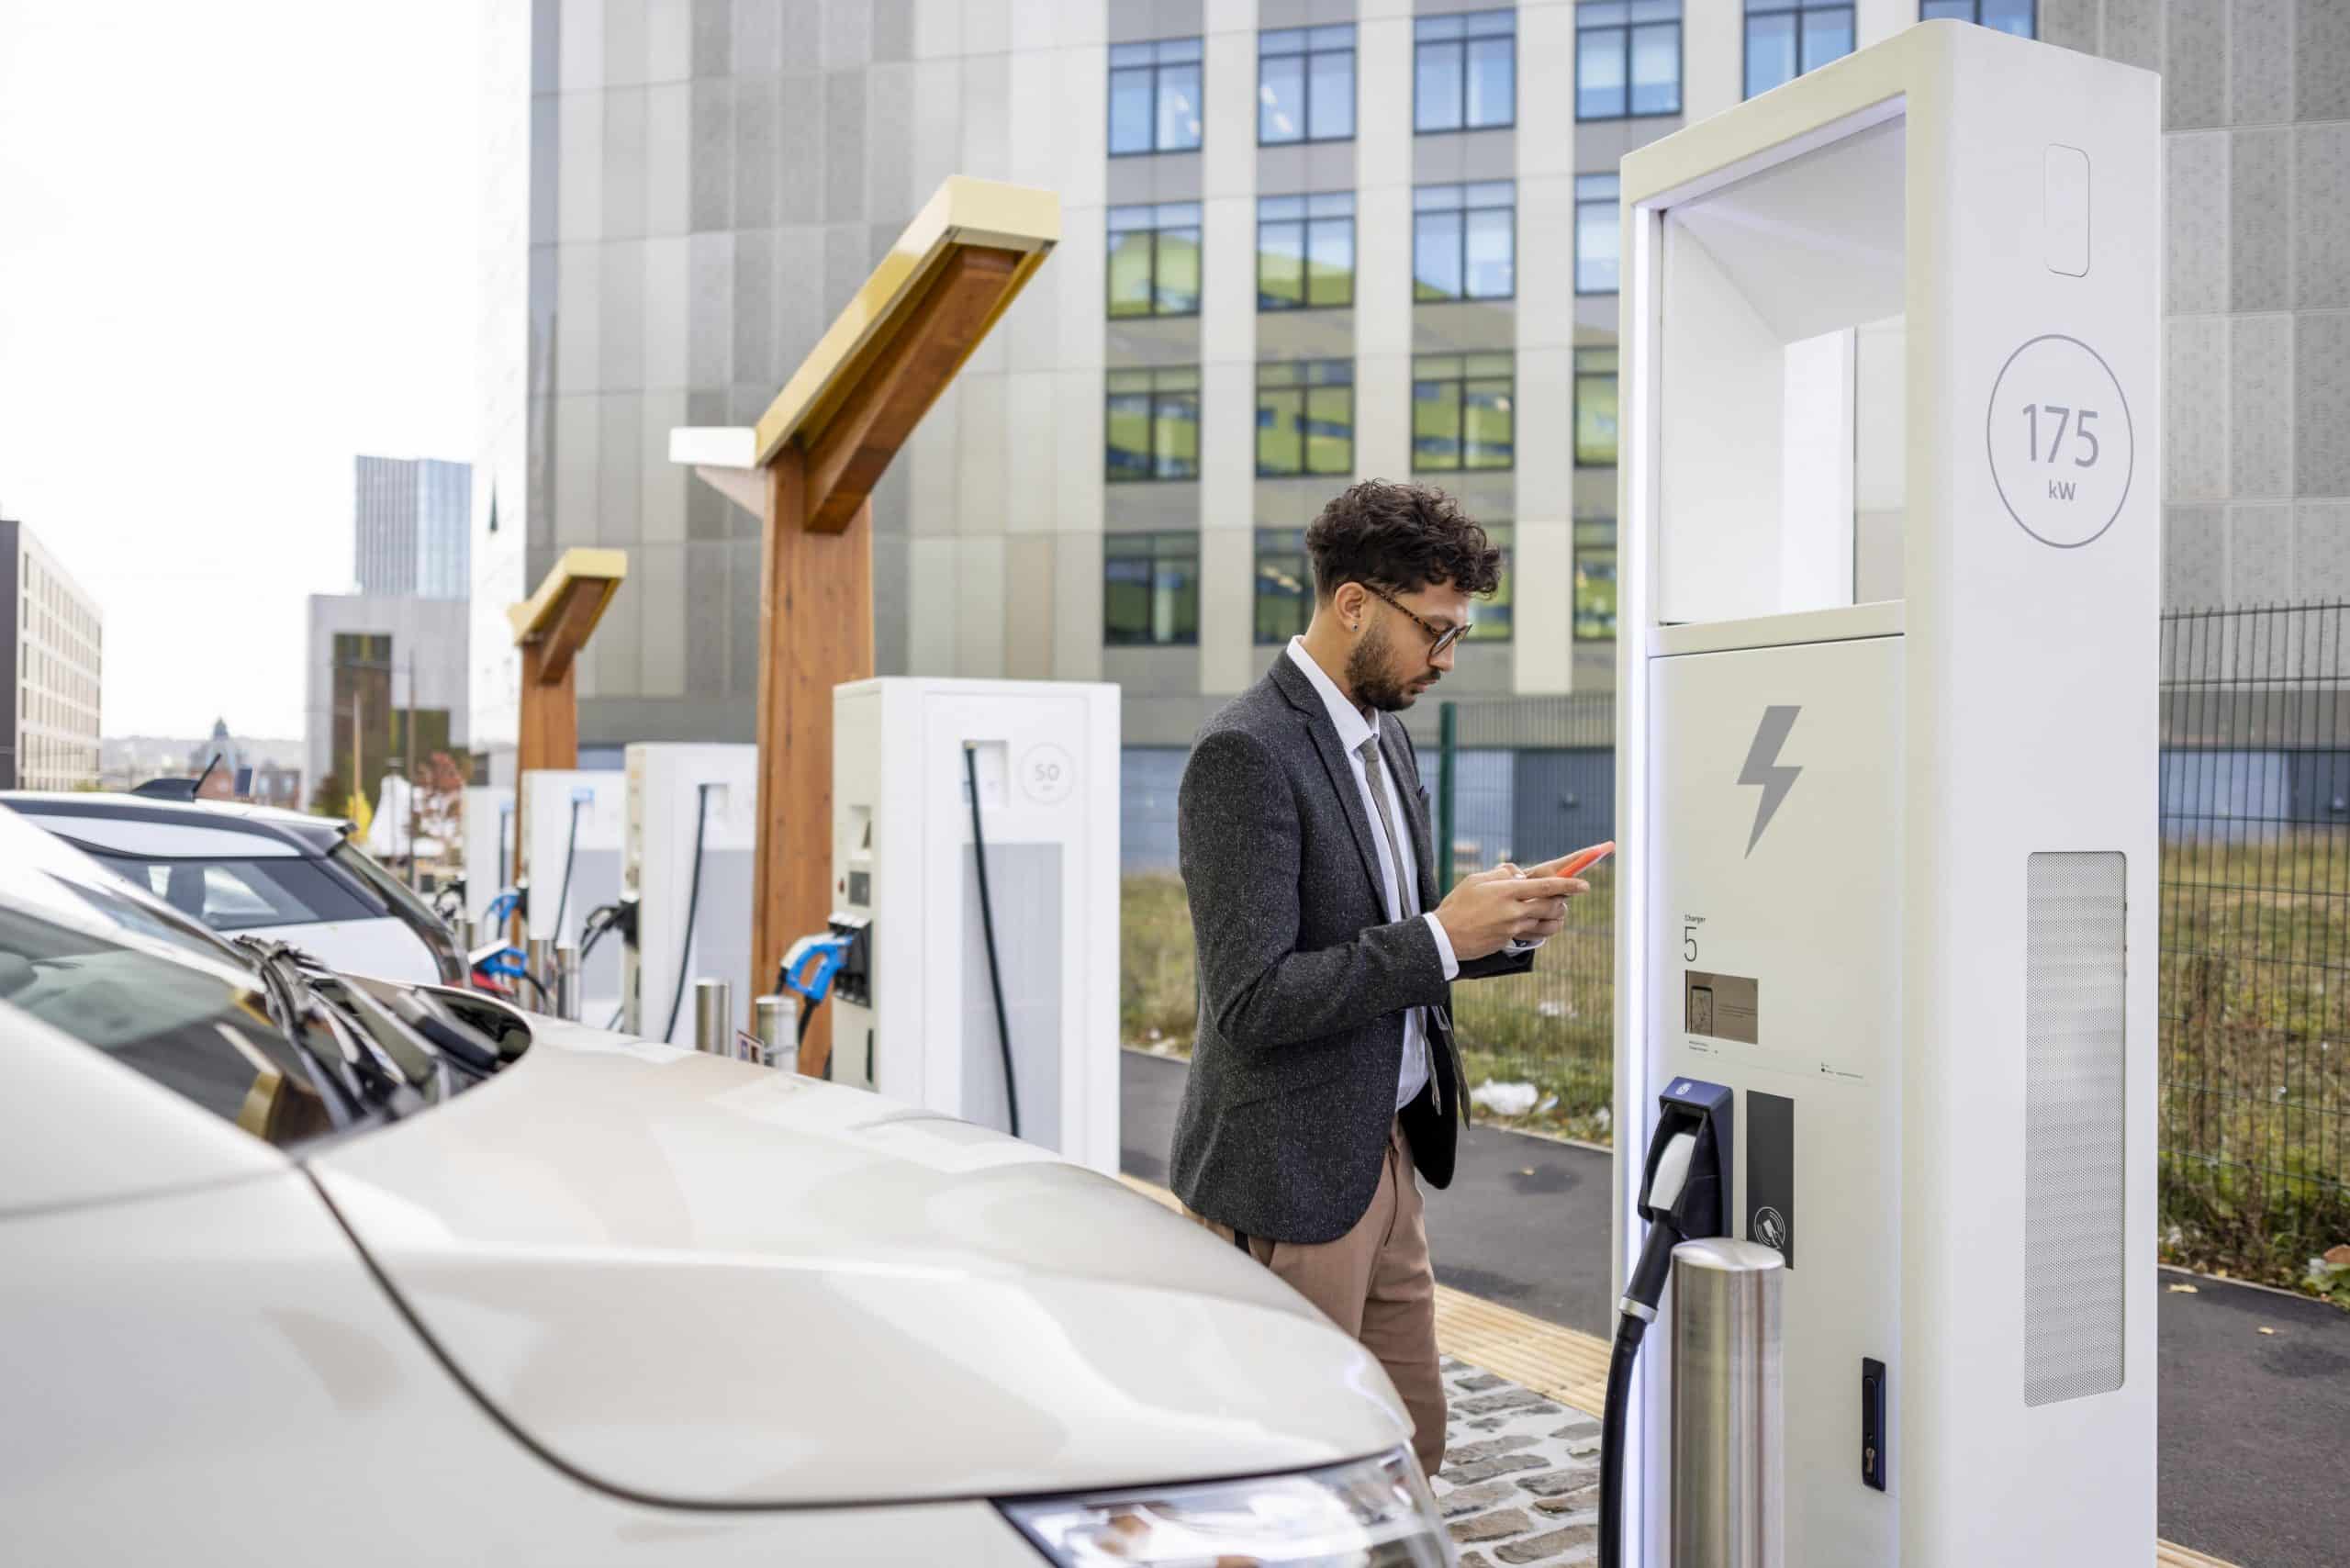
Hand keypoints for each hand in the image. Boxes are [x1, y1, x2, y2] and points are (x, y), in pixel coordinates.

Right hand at [1434, 865, 1588, 961]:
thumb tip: (1522, 874)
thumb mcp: (1476, 879)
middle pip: (1552, 905)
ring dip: (1556, 914)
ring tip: (1554, 907)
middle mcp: (1514, 910)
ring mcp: (1513, 927)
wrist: (1446, 936)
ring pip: (1548, 921)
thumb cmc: (1459, 904)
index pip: (1546, 886)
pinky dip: (1545, 927)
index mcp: (1507, 891)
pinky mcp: (1511, 939)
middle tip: (1565, 895)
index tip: (1585, 885)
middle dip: (1564, 900)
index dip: (1569, 885)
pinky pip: (1537, 934)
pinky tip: (1541, 922)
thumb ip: (1501, 872)